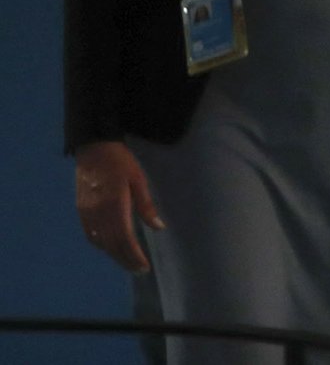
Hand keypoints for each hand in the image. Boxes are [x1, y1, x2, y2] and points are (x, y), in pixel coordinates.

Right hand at [75, 141, 163, 272]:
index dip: (134, 255)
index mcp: (115, 206)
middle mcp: (98, 214)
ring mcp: (87, 214)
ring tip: (128, 262)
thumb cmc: (121, 162)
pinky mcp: (81, 211)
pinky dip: (101, 245)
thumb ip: (146, 206)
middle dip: (126, 260)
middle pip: (112, 245)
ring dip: (114, 255)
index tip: (144, 266)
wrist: (94, 148)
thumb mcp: (138, 180)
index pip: (125, 239)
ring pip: (100, 243)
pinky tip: (111, 247)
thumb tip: (159, 227)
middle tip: (139, 270)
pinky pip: (90, 235)